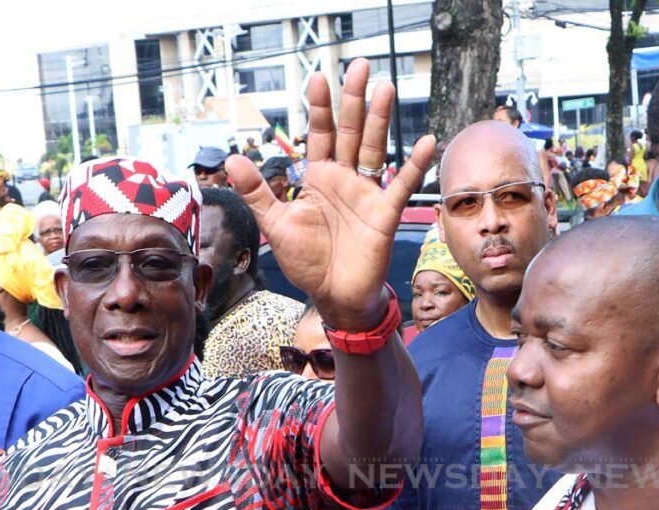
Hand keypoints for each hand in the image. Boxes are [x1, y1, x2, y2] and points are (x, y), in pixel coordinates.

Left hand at [227, 58, 434, 330]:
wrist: (333, 295)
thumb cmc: (307, 262)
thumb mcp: (276, 225)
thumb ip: (258, 192)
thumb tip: (232, 160)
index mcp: (318, 179)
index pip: (319, 135)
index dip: (319, 108)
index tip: (317, 79)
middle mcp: (344, 179)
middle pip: (349, 131)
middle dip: (353, 100)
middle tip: (358, 65)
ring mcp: (366, 193)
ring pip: (373, 149)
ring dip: (379, 120)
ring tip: (385, 88)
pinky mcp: (384, 214)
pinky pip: (401, 186)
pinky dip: (413, 166)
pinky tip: (426, 142)